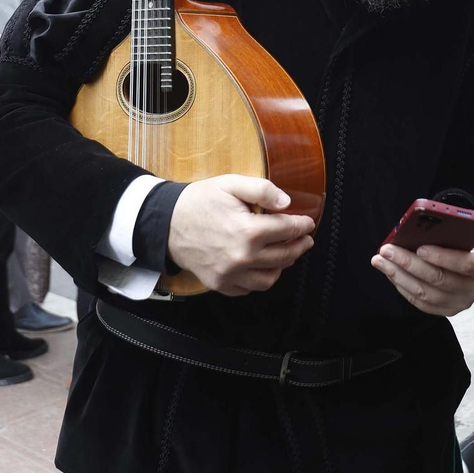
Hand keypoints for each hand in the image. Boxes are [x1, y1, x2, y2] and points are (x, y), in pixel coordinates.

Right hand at [167, 174, 315, 296]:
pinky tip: (263, 266)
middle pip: (285, 256)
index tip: (307, 222)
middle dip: (300, 246)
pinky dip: (261, 279)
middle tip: (305, 239)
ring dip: (283, 265)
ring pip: (271, 277)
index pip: (287, 230)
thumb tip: (287, 203)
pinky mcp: (220, 284)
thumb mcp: (230, 184)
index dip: (302, 225)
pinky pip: (250, 289)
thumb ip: (261, 190)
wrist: (166, 223)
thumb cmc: (199, 201)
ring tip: (288, 253)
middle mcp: (242, 258)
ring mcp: (231, 275)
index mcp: (248, 231)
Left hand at [371, 243, 473, 315]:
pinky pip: (419, 302)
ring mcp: (459, 303)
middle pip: (439, 279)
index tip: (419, 248)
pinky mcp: (446, 312)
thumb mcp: (465, 238)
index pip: (464, 264)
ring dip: (398, 275)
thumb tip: (417, 230)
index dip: (442, 257)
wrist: (473, 270)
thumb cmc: (465, 247)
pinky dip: (402, 286)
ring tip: (380, 260)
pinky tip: (389, 273)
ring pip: (425, 293)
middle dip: (408, 263)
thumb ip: (449, 236)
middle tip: (387, 250)